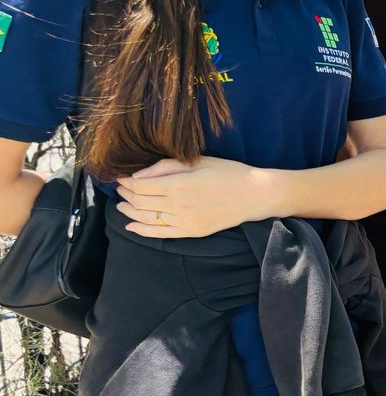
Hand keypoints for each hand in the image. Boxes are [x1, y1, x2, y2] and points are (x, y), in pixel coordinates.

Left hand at [116, 156, 272, 237]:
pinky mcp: (192, 232)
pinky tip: (131, 226)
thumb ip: (166, 166)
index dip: (126, 181)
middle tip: (120, 188)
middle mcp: (178, 205)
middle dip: (126, 194)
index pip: (140, 186)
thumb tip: (138, 176)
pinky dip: (142, 230)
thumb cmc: (229, 173)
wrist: (255, 195)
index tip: (120, 176)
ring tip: (122, 204)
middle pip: (140, 202)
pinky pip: (161, 234)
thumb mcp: (198, 161)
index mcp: (179, 185)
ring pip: (147, 218)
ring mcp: (185, 221)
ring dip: (130, 211)